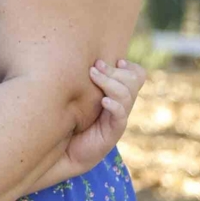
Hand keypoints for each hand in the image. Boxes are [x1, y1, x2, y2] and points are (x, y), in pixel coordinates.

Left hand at [51, 58, 146, 181]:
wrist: (62, 149)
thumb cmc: (65, 116)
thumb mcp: (74, 92)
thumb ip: (80, 75)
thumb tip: (73, 51)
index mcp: (115, 93)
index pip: (137, 75)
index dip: (129, 65)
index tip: (114, 60)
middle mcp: (120, 104)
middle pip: (134, 81)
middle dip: (114, 70)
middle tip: (94, 67)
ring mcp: (117, 119)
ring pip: (126, 95)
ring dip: (110, 82)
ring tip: (93, 75)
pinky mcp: (111, 133)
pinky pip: (120, 116)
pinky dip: (114, 106)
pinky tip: (104, 101)